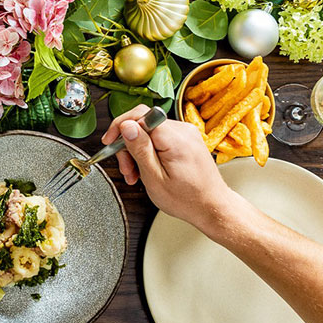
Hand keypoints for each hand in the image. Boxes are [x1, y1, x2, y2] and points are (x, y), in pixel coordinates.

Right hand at [100, 106, 232, 231]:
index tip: (110, 142)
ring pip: (149, 132)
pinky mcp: (187, 140)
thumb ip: (140, 149)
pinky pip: (160, 138)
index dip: (120, 128)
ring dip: (138, 151)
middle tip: (126, 169)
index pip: (139, 116)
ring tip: (136, 174)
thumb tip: (126, 125)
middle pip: (142, 124)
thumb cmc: (187, 199)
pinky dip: (150, 152)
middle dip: (129, 146)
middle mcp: (182, 130)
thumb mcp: (155, 178)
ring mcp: (186, 134)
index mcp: (174, 138)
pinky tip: (148, 169)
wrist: (212, 207)